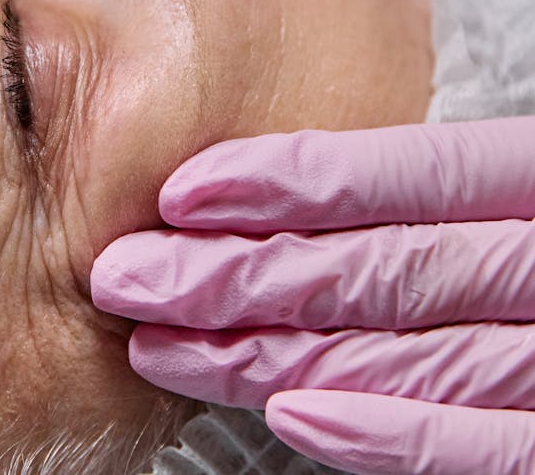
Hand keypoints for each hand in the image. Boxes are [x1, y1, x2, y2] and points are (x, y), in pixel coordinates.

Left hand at [91, 118, 534, 473]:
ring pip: (415, 355)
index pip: (414, 172)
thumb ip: (465, 177)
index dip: (298, 178)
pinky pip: (490, 445)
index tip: (186, 190)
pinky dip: (396, 434)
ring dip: (280, 353)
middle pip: (388, 266)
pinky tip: (297, 420)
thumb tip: (332, 184)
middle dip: (246, 272)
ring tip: (167, 343)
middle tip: (127, 274)